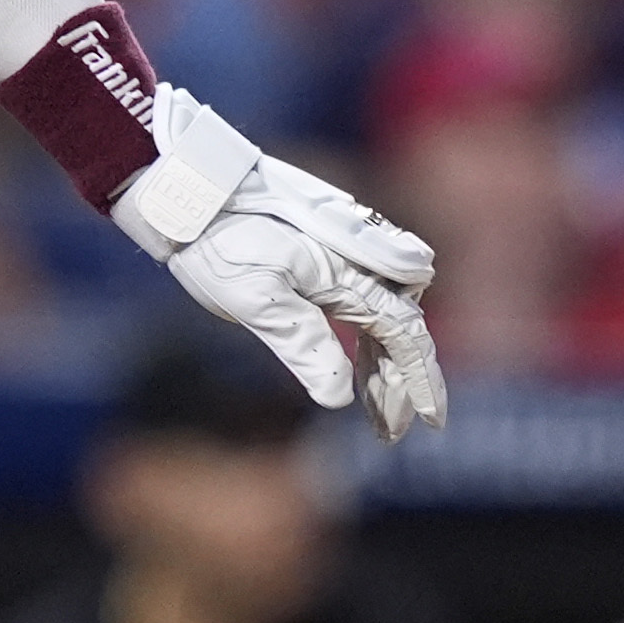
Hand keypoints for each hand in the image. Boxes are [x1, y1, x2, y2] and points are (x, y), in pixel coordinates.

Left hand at [122, 152, 448, 439]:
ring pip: (382, 317)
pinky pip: (361, 303)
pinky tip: (358, 369)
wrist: (193, 192)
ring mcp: (342, 257)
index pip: (402, 331)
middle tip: (392, 430)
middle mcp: (356, 262)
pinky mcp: (322, 257)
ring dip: (384, 364)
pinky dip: (365, 341)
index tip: (431, 419)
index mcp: (346, 273)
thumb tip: (339, 397)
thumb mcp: (255, 300)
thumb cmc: (218, 242)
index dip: (419, 376)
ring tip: (378, 413)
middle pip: (399, 326)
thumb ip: (303, 344)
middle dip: (403, 379)